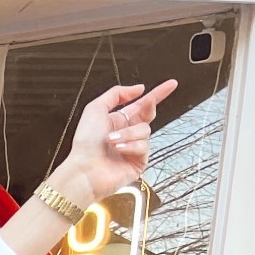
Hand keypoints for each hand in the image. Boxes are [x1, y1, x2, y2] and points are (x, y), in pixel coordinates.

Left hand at [53, 79, 177, 208]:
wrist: (84, 170)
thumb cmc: (85, 143)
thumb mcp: (95, 108)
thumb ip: (116, 94)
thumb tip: (138, 89)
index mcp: (117, 120)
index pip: (141, 104)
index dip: (157, 94)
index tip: (171, 84)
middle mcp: (127, 133)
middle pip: (149, 115)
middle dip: (150, 107)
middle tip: (149, 103)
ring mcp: (133, 148)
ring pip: (145, 130)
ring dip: (129, 133)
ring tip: (112, 140)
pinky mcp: (138, 162)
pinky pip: (144, 146)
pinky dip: (131, 146)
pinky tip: (119, 150)